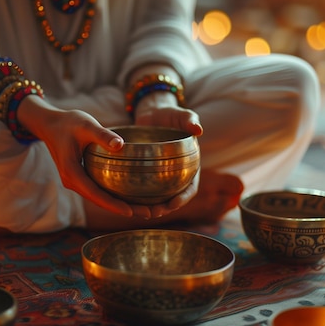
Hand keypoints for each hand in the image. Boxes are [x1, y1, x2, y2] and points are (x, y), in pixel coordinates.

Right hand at [18, 96, 157, 217]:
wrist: (49, 124)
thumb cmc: (68, 123)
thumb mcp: (86, 125)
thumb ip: (103, 135)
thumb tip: (120, 145)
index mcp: (72, 172)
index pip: (95, 194)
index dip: (113, 204)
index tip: (131, 212)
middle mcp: (72, 182)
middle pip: (100, 201)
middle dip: (123, 209)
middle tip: (149, 214)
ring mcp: (76, 182)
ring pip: (100, 198)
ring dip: (120, 205)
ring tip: (145, 210)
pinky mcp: (81, 179)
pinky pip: (98, 191)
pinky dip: (114, 197)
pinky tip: (131, 197)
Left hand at [130, 91, 202, 216]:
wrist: (153, 113)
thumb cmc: (171, 114)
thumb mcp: (182, 115)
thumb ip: (190, 120)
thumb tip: (198, 129)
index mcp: (189, 166)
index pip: (190, 188)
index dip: (184, 198)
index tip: (173, 204)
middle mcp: (176, 175)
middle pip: (173, 198)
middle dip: (164, 209)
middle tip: (153, 212)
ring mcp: (160, 176)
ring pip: (157, 198)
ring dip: (149, 208)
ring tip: (140, 212)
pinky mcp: (146, 174)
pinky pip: (142, 189)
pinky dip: (136, 198)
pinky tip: (125, 202)